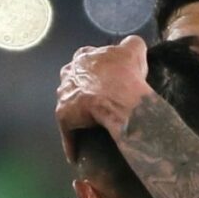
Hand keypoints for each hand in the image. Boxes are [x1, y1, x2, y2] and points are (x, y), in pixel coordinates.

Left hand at [55, 35, 152, 160]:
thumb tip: (134, 44)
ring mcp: (64, 94)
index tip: (108, 77)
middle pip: (73, 79)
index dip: (98, 68)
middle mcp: (69, 73)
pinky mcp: (64, 117)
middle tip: (100, 99)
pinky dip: (72, 142)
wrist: (120, 99)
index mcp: (85, 56)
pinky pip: (68, 132)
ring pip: (68, 102)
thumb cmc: (126, 74)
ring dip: (77, 111)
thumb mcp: (134, 51)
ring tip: (90, 122)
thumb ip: (133, 44)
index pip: (86, 58)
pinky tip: (77, 153)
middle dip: (83, 87)